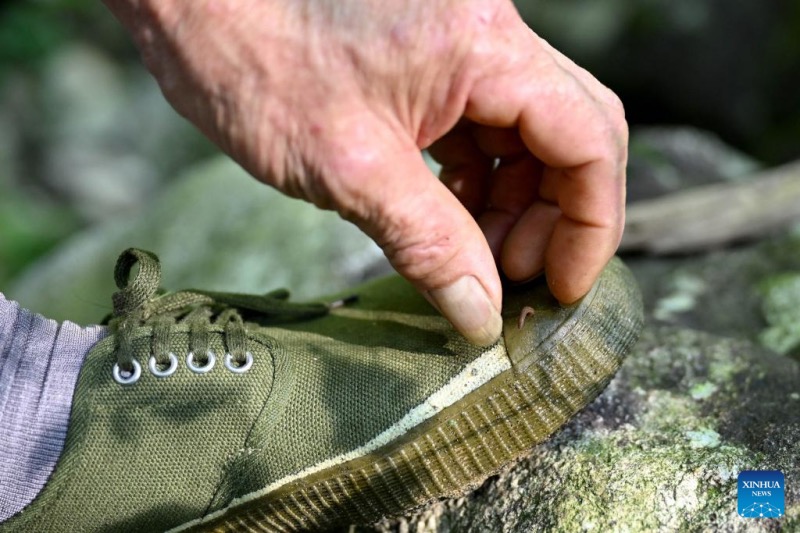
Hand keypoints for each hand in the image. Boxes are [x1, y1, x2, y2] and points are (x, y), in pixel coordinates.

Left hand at [103, 0, 626, 345]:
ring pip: (528, 134)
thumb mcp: (349, 169)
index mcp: (483, 47)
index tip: (562, 287)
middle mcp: (488, 34)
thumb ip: (428, 245)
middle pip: (570, 133)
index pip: (587, 137)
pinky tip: (449, 219)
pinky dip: (478, 181)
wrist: (192, 3)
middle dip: (556, 215)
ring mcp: (460, 46)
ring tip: (476, 259)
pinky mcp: (430, 62)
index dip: (592, 223)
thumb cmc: (253, 63)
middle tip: (510, 278)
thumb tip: (481, 317)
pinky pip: (483, 127)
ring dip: (516, 203)